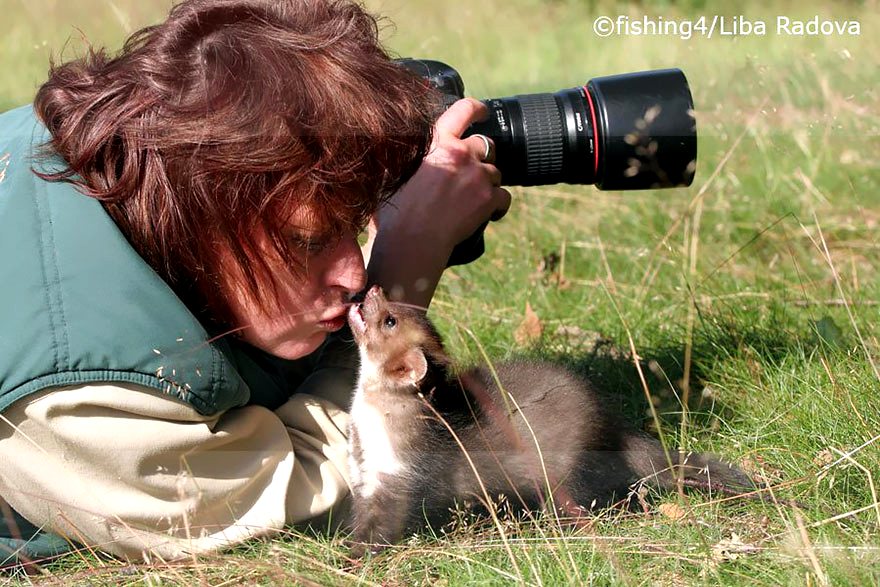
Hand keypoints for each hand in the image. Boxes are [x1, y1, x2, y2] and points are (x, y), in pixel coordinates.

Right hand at [365, 98, 511, 307]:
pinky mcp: (489, 199)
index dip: (477, 109)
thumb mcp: (392, 173)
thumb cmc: (395, 211)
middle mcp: (462, 153)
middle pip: (485, 145)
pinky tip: (489, 214)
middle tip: (468, 174)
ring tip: (471, 199)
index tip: (483, 112)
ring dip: (487, 182)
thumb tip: (395, 150)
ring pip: (495, 172)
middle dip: (481, 157)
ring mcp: (478, 176)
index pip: (463, 110)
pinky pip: (504, 197)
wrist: (412, 240)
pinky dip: (498, 205)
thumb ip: (404, 157)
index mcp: (438, 141)